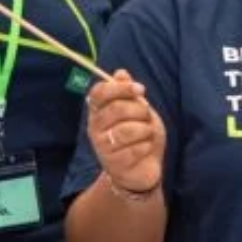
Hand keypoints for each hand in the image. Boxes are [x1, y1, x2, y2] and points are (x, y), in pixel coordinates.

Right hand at [86, 70, 164, 193]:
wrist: (143, 169)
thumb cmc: (141, 136)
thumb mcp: (140, 111)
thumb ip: (129, 93)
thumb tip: (121, 72)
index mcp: (99, 111)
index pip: (98, 92)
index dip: (119, 87)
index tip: (140, 89)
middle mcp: (95, 128)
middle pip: (116, 109)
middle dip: (140, 111)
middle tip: (146, 117)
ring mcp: (102, 147)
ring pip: (126, 130)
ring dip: (145, 130)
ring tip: (146, 135)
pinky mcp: (113, 165)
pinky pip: (135, 149)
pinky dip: (146, 147)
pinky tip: (144, 149)